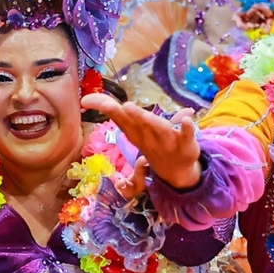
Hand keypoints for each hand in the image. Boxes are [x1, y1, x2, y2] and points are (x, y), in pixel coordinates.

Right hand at [81, 94, 201, 190]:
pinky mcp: (185, 144)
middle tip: (111, 105)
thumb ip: (119, 114)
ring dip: (147, 119)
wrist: (177, 172)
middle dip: (126, 113)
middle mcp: (148, 136)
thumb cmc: (153, 145)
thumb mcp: (135, 131)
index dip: (102, 107)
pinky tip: (188, 117)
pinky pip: (186, 135)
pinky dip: (187, 127)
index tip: (84, 100)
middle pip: (136, 123)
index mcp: (135, 131)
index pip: (118, 117)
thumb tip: (86, 100)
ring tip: (132, 107)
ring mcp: (167, 141)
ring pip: (157, 128)